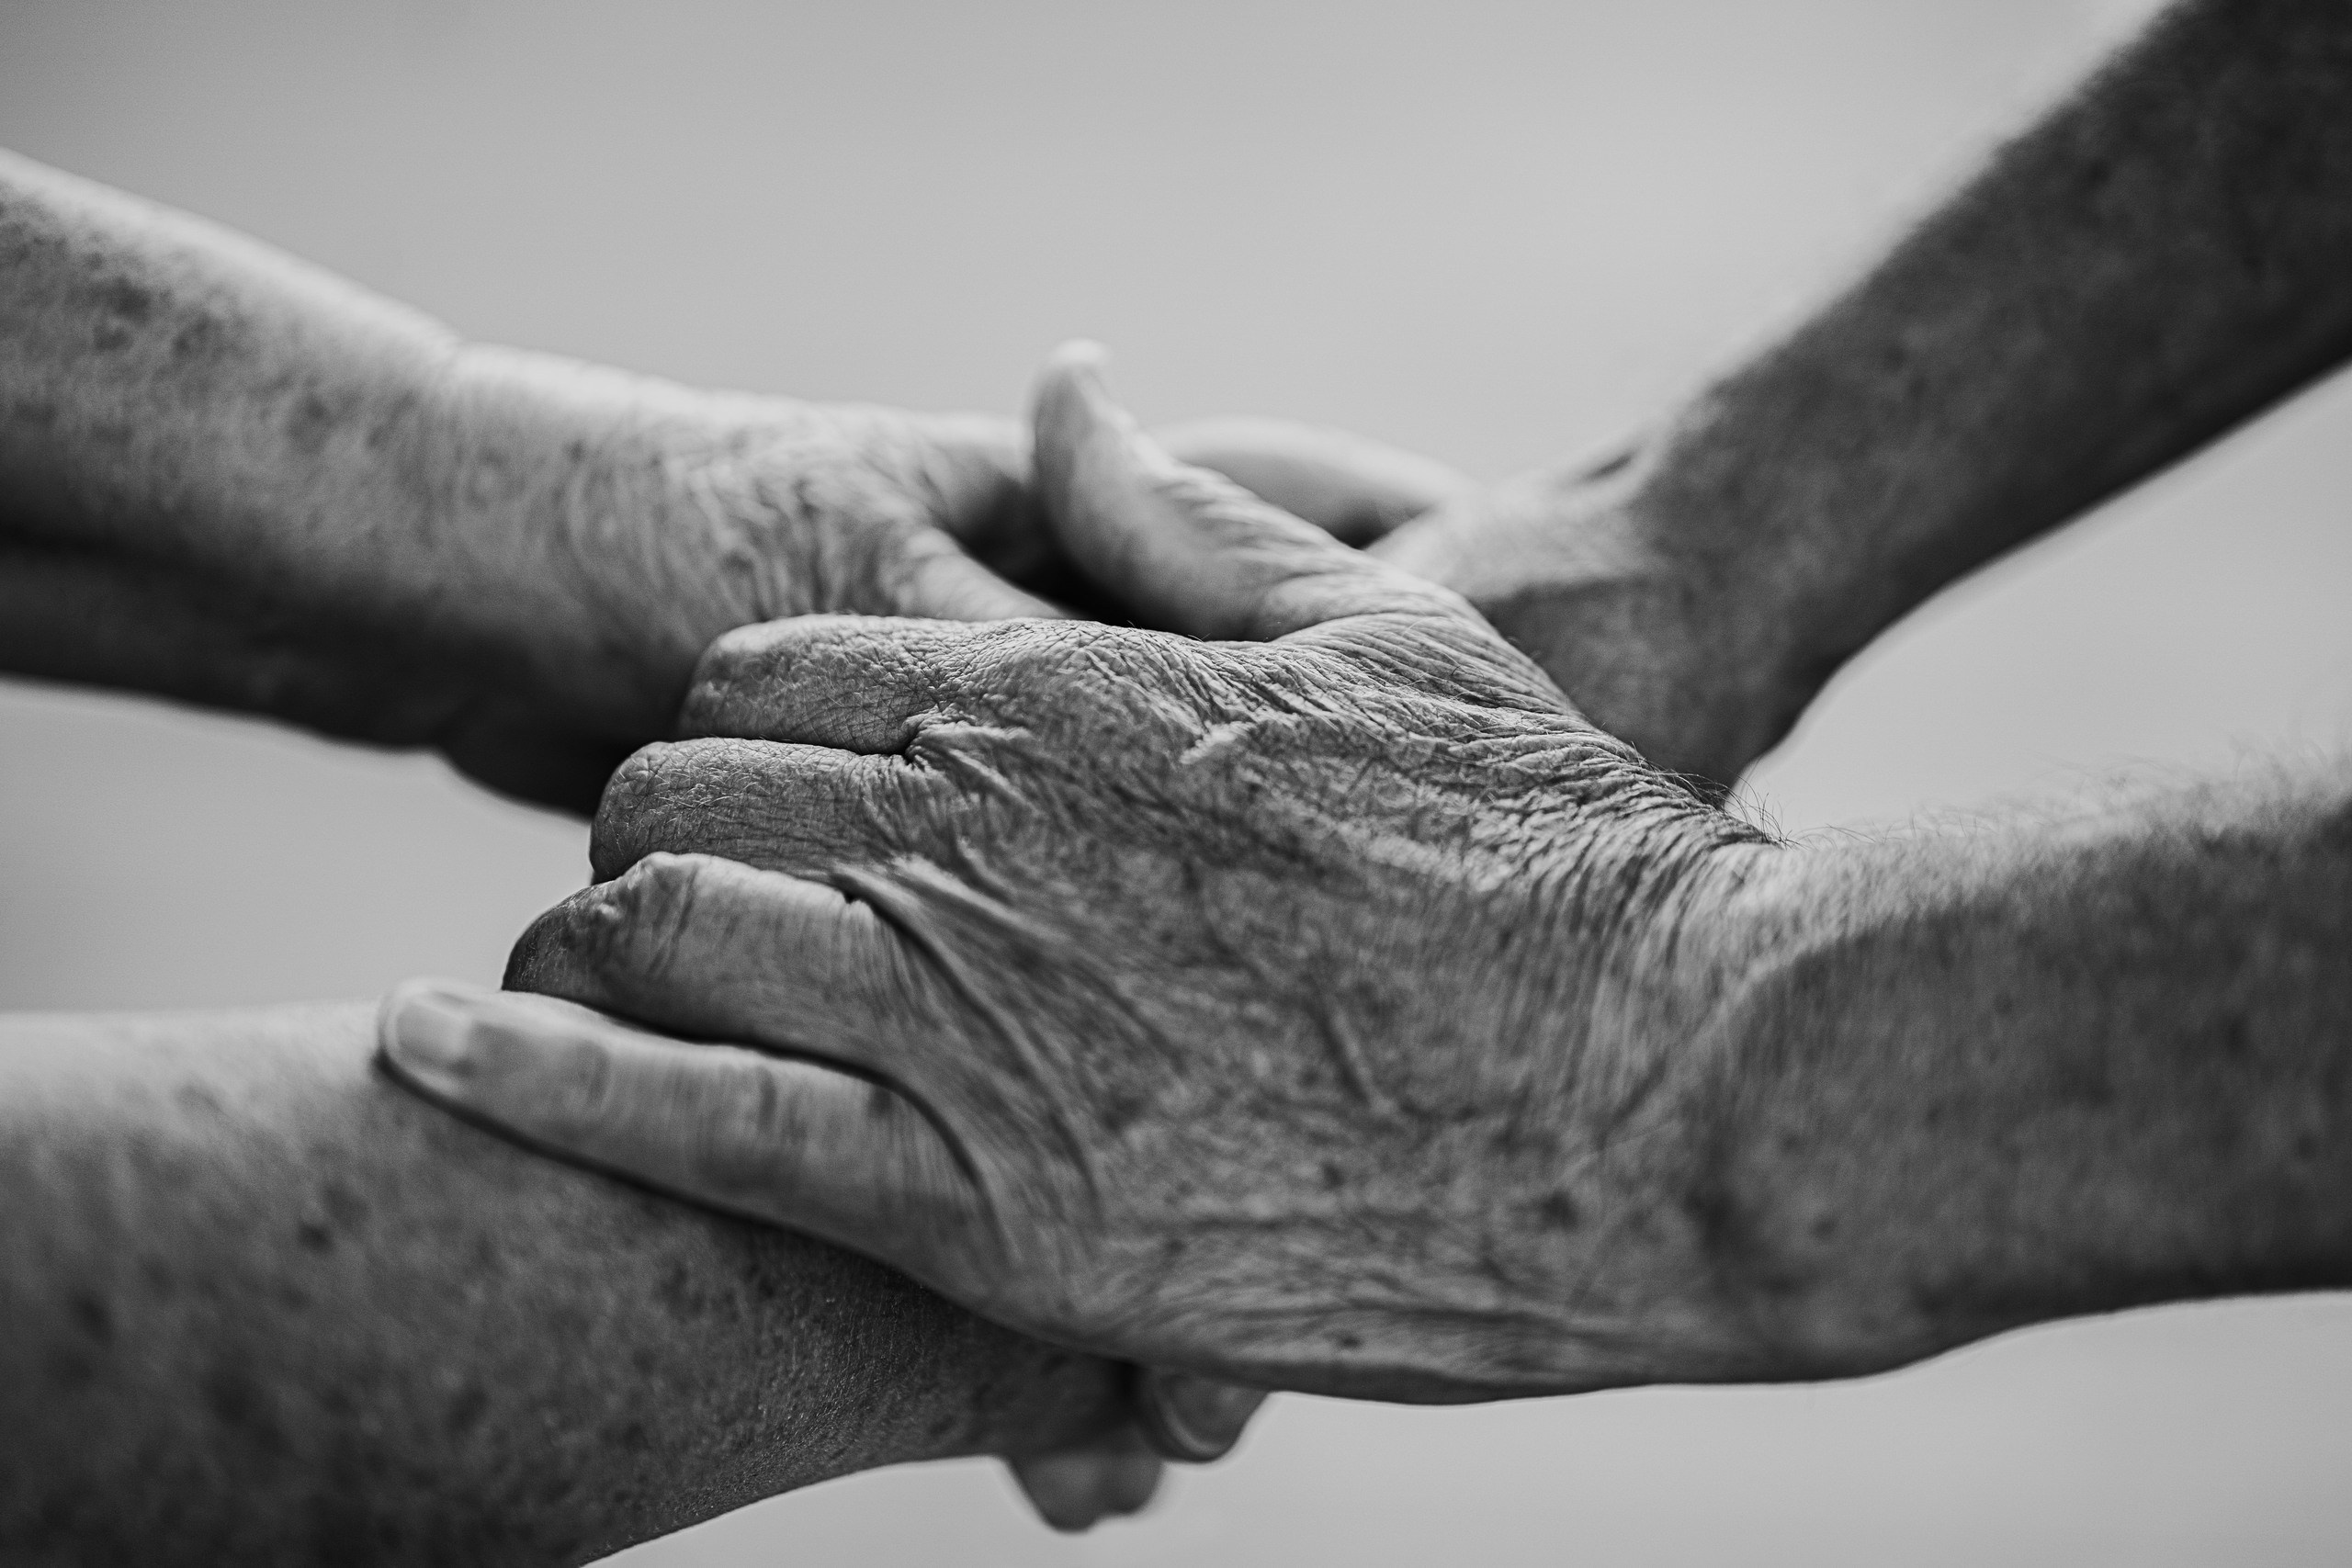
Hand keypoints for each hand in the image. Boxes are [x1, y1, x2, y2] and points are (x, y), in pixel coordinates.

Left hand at [380, 346, 1777, 1401]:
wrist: (1683, 1085)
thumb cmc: (1549, 857)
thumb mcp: (1376, 630)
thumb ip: (1175, 513)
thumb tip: (1053, 384)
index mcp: (1066, 686)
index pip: (775, 661)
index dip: (743, 718)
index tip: (761, 784)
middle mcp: (985, 824)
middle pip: (684, 777)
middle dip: (662, 822)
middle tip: (691, 897)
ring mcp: (970, 1012)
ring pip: (652, 923)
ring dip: (603, 942)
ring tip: (612, 989)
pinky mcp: (987, 1206)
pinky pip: (682, 1122)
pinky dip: (525, 1079)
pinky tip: (419, 1049)